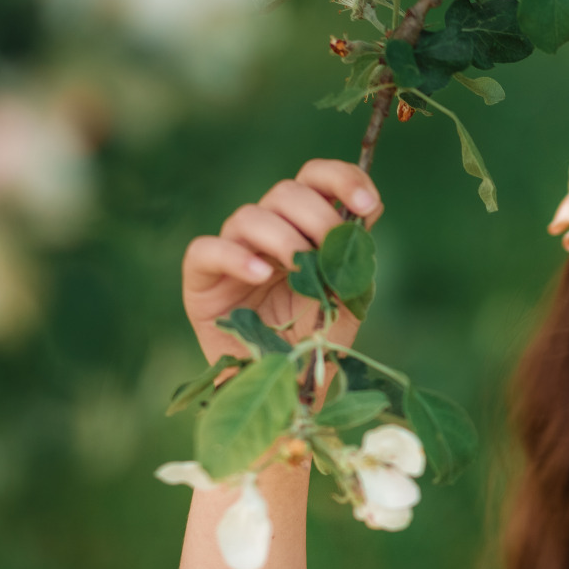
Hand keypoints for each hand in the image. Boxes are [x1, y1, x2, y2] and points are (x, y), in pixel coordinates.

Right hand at [181, 159, 381, 363]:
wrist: (284, 389)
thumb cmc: (314, 344)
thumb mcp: (344, 303)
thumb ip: (351, 263)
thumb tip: (359, 220)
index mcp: (304, 230)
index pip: (316, 181)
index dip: (341, 179)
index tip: (368, 203)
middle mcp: (267, 234)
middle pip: (286, 193)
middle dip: (317, 216)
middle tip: (329, 251)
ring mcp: (233, 252)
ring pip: (250, 215)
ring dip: (283, 237)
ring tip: (298, 267)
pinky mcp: (201, 279)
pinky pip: (206, 250)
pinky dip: (235, 257)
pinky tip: (261, 275)